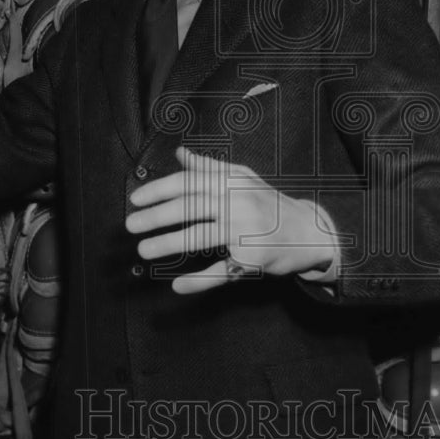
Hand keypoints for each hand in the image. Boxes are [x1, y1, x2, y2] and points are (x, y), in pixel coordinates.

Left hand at [126, 147, 335, 293]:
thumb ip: (209, 167)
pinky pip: (220, 271)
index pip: (189, 182)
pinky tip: (177, 285)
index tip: (135, 200)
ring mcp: (246, 232)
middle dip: (156, 216)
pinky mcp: (253, 259)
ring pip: (200, 238)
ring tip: (144, 250)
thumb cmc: (268, 204)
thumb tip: (179, 153)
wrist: (309, 231)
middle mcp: (238, 203)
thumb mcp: (242, 179)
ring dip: (168, 244)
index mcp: (232, 182)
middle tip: (130, 225)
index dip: (159, 190)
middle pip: (190, 208)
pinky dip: (198, 281)